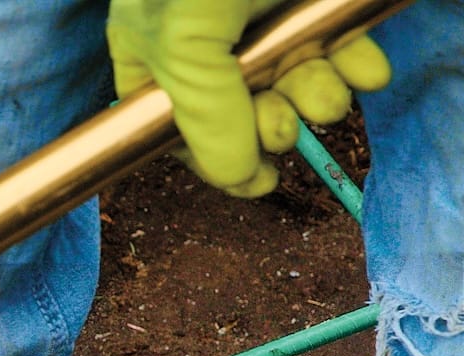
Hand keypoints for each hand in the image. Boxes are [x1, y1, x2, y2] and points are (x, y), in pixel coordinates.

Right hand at [107, 0, 390, 197]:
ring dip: (320, 97)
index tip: (249, 173)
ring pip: (297, 87)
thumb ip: (203, 117)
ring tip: (326, 85)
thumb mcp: (186, 40)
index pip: (170, 126)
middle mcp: (209, 40)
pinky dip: (359, 65)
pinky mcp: (318, 5)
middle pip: (242, 114)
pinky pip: (343, 53)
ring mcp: (268, 19)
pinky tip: (361, 61)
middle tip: (283, 120)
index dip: (208, 154)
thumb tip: (237, 180)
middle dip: (272, 124)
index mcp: (153, 50)